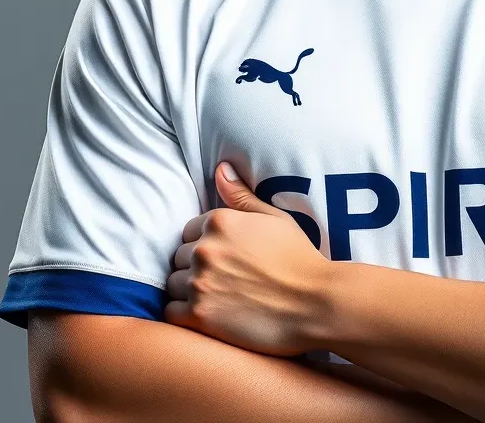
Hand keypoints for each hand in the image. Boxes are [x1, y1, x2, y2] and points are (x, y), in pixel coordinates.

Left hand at [165, 161, 334, 356]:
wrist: (313, 303)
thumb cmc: (298, 258)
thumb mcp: (275, 218)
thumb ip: (241, 196)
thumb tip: (220, 168)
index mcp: (219, 221)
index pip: (190, 230)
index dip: (208, 243)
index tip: (227, 256)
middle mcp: (204, 248)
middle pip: (180, 256)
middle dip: (197, 265)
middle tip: (225, 277)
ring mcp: (199, 283)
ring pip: (173, 283)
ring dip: (189, 289)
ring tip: (218, 295)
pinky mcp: (198, 316)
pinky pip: (171, 312)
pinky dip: (185, 313)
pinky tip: (209, 313)